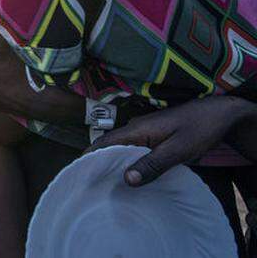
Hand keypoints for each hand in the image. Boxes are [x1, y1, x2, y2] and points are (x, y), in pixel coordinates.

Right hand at [89, 96, 250, 185]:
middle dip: (96, 162)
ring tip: (105, 183)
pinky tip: (129, 174)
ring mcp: (144, 130)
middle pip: (109, 145)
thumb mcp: (178, 150)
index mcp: (137, 129)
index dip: (89, 157)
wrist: (220, 112)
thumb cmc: (199, 129)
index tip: (77, 174)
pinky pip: (132, 148)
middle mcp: (136, 128)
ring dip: (111, 162)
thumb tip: (126, 179)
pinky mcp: (153, 134)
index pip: (104, 143)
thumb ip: (152, 164)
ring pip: (121, 147)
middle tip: (89, 184)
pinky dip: (125, 160)